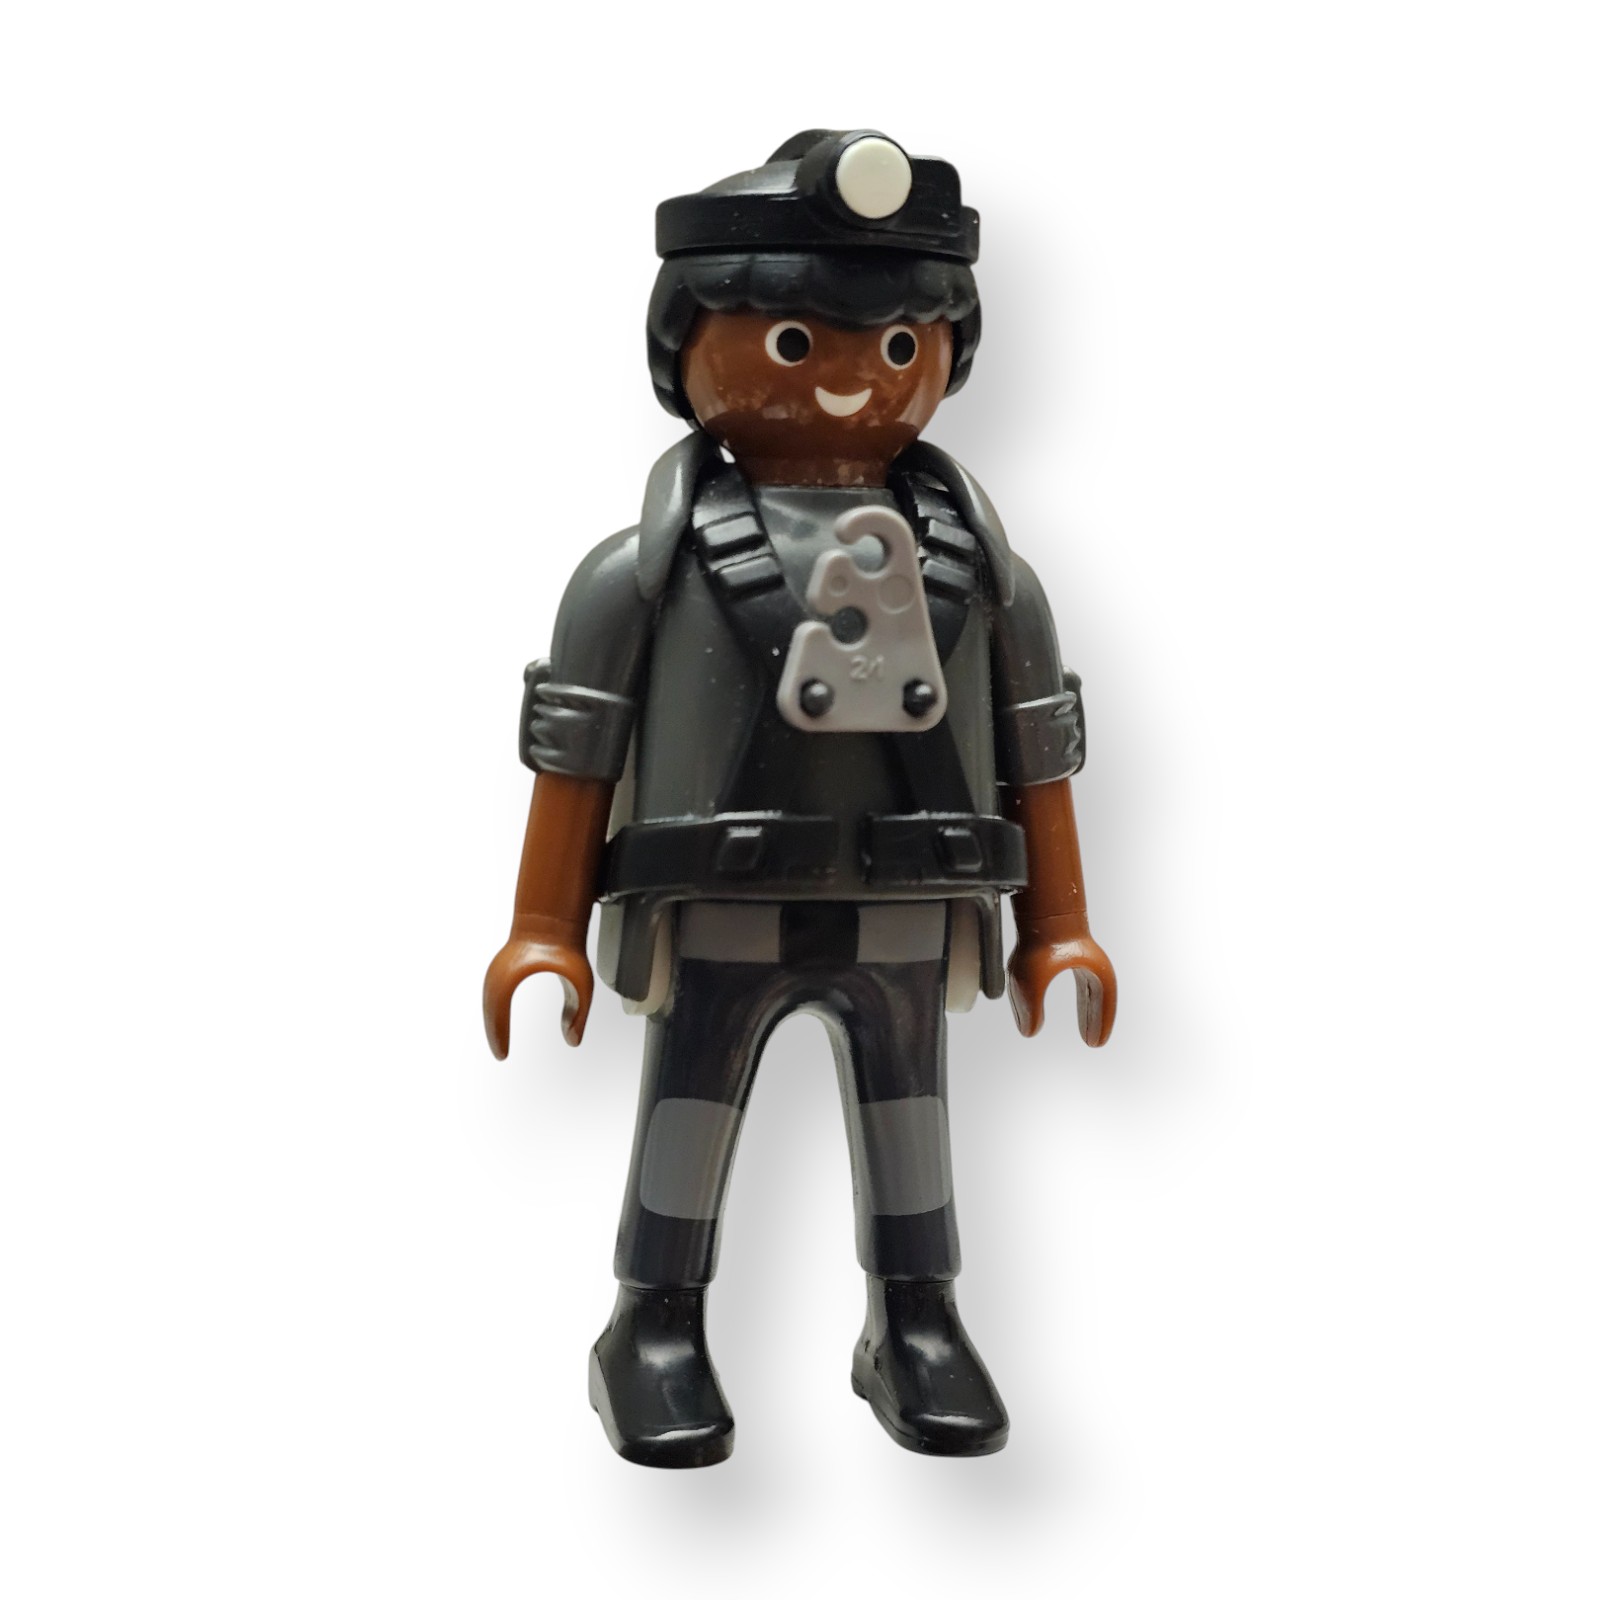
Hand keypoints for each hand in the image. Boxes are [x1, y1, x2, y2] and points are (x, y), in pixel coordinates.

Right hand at [482, 920, 593, 1056]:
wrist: (552, 917)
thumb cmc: (566, 944)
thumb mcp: (581, 981)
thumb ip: (579, 1012)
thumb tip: (573, 1041)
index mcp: (513, 972)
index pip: (498, 1011)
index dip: (498, 1035)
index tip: (503, 1055)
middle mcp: (499, 970)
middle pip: (489, 1008)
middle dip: (493, 1032)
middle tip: (501, 1054)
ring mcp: (498, 967)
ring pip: (489, 1001)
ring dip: (493, 1021)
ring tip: (500, 1042)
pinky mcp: (502, 966)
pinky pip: (493, 994)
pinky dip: (495, 1011)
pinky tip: (501, 1022)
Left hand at [1006, 928, 1116, 1046]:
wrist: (1036, 910)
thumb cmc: (1038, 941)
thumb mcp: (1029, 983)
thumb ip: (1030, 1009)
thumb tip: (1030, 1031)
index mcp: (1093, 972)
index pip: (1104, 1002)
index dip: (1101, 1023)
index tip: (1096, 1043)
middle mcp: (1090, 963)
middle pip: (1098, 997)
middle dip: (1095, 1019)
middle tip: (1092, 1041)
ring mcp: (1080, 955)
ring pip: (1089, 989)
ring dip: (1088, 1009)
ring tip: (1085, 1027)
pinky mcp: (1067, 949)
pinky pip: (1079, 980)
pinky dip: (1080, 997)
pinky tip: (1072, 1002)